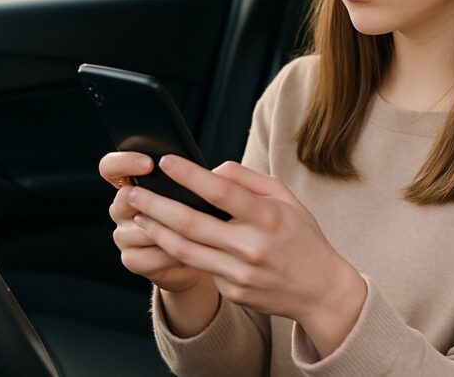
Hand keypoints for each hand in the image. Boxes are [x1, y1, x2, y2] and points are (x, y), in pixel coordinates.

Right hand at [99, 151, 207, 292]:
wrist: (203, 251)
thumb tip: (215, 170)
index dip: (123, 162)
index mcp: (131, 183)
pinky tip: (185, 253)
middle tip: (174, 203)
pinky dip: (165, 255)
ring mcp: (123, 234)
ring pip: (135, 231)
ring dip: (163, 231)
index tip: (149, 164)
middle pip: (121, 199)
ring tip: (190, 232)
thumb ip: (196, 179)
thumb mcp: (198, 191)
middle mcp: (122, 208)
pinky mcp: (131, 258)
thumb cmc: (200, 213)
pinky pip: (142, 258)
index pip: (110, 167)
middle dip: (148, 200)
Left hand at [127, 156, 365, 333]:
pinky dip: (178, 251)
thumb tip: (211, 170)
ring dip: (156, 230)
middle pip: (191, 223)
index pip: (220, 191)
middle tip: (133, 193)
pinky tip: (164, 238)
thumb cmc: (301, 237)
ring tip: (138, 216)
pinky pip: (199, 267)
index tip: (165, 161)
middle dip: (156, 205)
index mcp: (268, 216)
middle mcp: (252, 246)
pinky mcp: (232, 291)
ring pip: (185, 249)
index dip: (189, 175)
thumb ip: (248, 179)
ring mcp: (240, 272)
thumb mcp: (285, 198)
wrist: (319, 291)